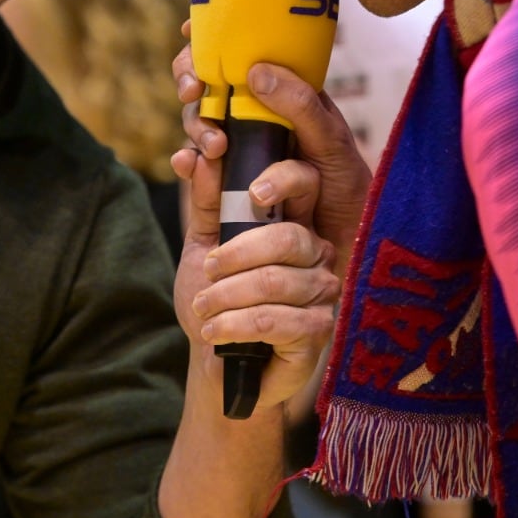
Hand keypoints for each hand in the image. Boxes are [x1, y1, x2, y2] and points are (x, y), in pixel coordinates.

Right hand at [171, 24, 370, 255]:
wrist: (345, 247)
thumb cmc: (348, 189)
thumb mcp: (333, 143)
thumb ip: (301, 106)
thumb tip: (255, 72)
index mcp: (281, 96)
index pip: (240, 54)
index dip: (209, 37)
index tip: (189, 29)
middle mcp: (253, 119)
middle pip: (207, 85)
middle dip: (193, 80)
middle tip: (195, 91)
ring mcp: (236, 152)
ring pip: (198, 124)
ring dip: (196, 127)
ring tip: (214, 146)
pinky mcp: (223, 189)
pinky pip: (196, 170)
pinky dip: (186, 164)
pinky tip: (185, 164)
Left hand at [172, 140, 338, 413]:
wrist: (219, 363)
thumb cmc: (217, 301)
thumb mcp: (203, 247)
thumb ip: (205, 202)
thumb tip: (194, 155)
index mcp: (295, 223)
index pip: (306, 183)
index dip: (281, 179)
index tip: (249, 193)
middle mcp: (318, 253)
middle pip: (288, 237)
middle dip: (235, 255)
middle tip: (206, 271)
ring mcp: (323, 293)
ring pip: (275, 282)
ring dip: (227, 296)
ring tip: (204, 309)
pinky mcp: (317, 331)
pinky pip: (276, 320)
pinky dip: (236, 324)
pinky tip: (215, 332)